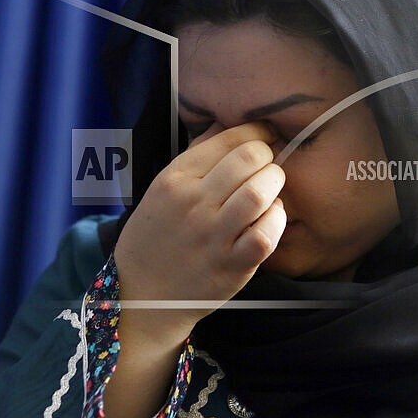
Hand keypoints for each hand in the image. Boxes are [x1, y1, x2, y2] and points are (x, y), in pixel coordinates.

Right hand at [113, 121, 286, 344]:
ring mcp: (212, 236)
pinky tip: (271, 219)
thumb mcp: (164, 187)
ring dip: (275, 186)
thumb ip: (199, 155)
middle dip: (269, 157)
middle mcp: (193, 203)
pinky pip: (266, 235)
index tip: (266, 136)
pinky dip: (277, 221)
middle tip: (268, 167)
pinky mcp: (231, 267)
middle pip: (249, 160)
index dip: (258, 132)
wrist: (141, 293)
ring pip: (259, 193)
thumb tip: (230, 124)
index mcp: (176, 178)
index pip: (229, 139)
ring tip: (271, 191)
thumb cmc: (158, 235)